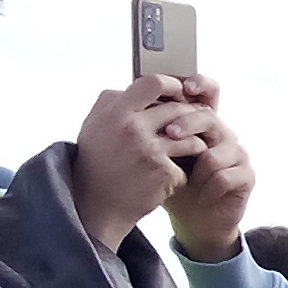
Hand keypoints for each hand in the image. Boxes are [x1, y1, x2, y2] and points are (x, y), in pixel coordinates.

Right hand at [73, 74, 213, 253]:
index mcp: (116, 111)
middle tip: (193, 125)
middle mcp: (133, 127)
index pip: (153, 83)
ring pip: (190, 137)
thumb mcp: (94, 126)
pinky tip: (171, 178)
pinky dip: (182, 172)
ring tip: (187, 152)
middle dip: (190, 117)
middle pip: (177, 109)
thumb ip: (113, 103)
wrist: (97, 205)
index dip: (173, 85)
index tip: (180, 91)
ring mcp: (150, 150)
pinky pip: (186, 165)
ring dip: (193, 144)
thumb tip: (134, 87)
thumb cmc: (96, 164)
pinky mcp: (164, 172)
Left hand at [159, 83, 253, 261]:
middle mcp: (223, 133)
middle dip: (188, 124)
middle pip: (209, 117)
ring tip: (185, 182)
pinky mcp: (246, 176)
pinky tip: (199, 195)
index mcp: (203, 122)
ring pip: (217, 152)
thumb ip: (152, 130)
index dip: (201, 84)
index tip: (185, 86)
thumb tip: (128, 103)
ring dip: (196, 169)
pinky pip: (225, 176)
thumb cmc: (174, 182)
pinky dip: (208, 188)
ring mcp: (237, 154)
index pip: (208, 91)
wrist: (194, 219)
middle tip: (169, 134)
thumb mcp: (158, 154)